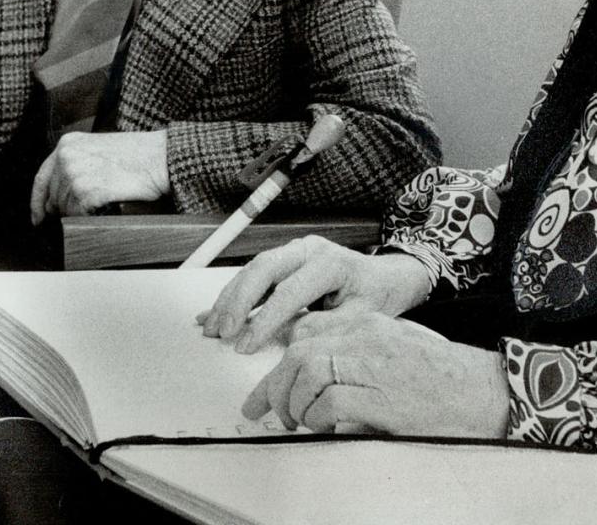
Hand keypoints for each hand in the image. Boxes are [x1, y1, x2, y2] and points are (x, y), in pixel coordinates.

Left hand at [29, 130, 169, 222]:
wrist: (160, 158)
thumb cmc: (137, 155)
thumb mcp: (97, 149)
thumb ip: (76, 164)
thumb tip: (59, 194)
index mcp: (67, 144)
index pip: (41, 178)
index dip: (38, 201)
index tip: (38, 216)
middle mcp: (66, 157)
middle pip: (53, 196)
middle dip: (64, 208)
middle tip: (85, 209)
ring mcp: (75, 174)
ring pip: (65, 208)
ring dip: (80, 212)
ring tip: (102, 201)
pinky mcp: (86, 192)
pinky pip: (78, 215)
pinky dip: (89, 216)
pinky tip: (104, 206)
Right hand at [198, 235, 432, 352]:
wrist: (385, 277)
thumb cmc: (375, 296)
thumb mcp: (361, 317)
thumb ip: (327, 327)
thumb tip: (292, 339)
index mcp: (331, 263)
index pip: (289, 291)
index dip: (264, 320)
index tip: (245, 346)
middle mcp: (309, 250)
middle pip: (263, 269)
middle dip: (238, 302)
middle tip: (222, 333)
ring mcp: (295, 251)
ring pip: (254, 269)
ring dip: (230, 298)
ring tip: (211, 328)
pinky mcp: (285, 259)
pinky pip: (255, 274)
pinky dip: (234, 294)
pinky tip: (215, 313)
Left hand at [242, 309, 509, 437]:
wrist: (485, 392)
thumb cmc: (445, 377)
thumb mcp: (397, 347)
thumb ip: (357, 351)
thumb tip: (314, 375)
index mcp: (369, 323)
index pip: (306, 331)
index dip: (279, 362)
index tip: (268, 388)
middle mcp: (367, 337)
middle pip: (298, 353)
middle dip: (274, 386)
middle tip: (268, 412)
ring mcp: (373, 365)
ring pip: (307, 374)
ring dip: (295, 404)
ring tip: (299, 423)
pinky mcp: (380, 397)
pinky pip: (329, 404)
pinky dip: (317, 420)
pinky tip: (323, 428)